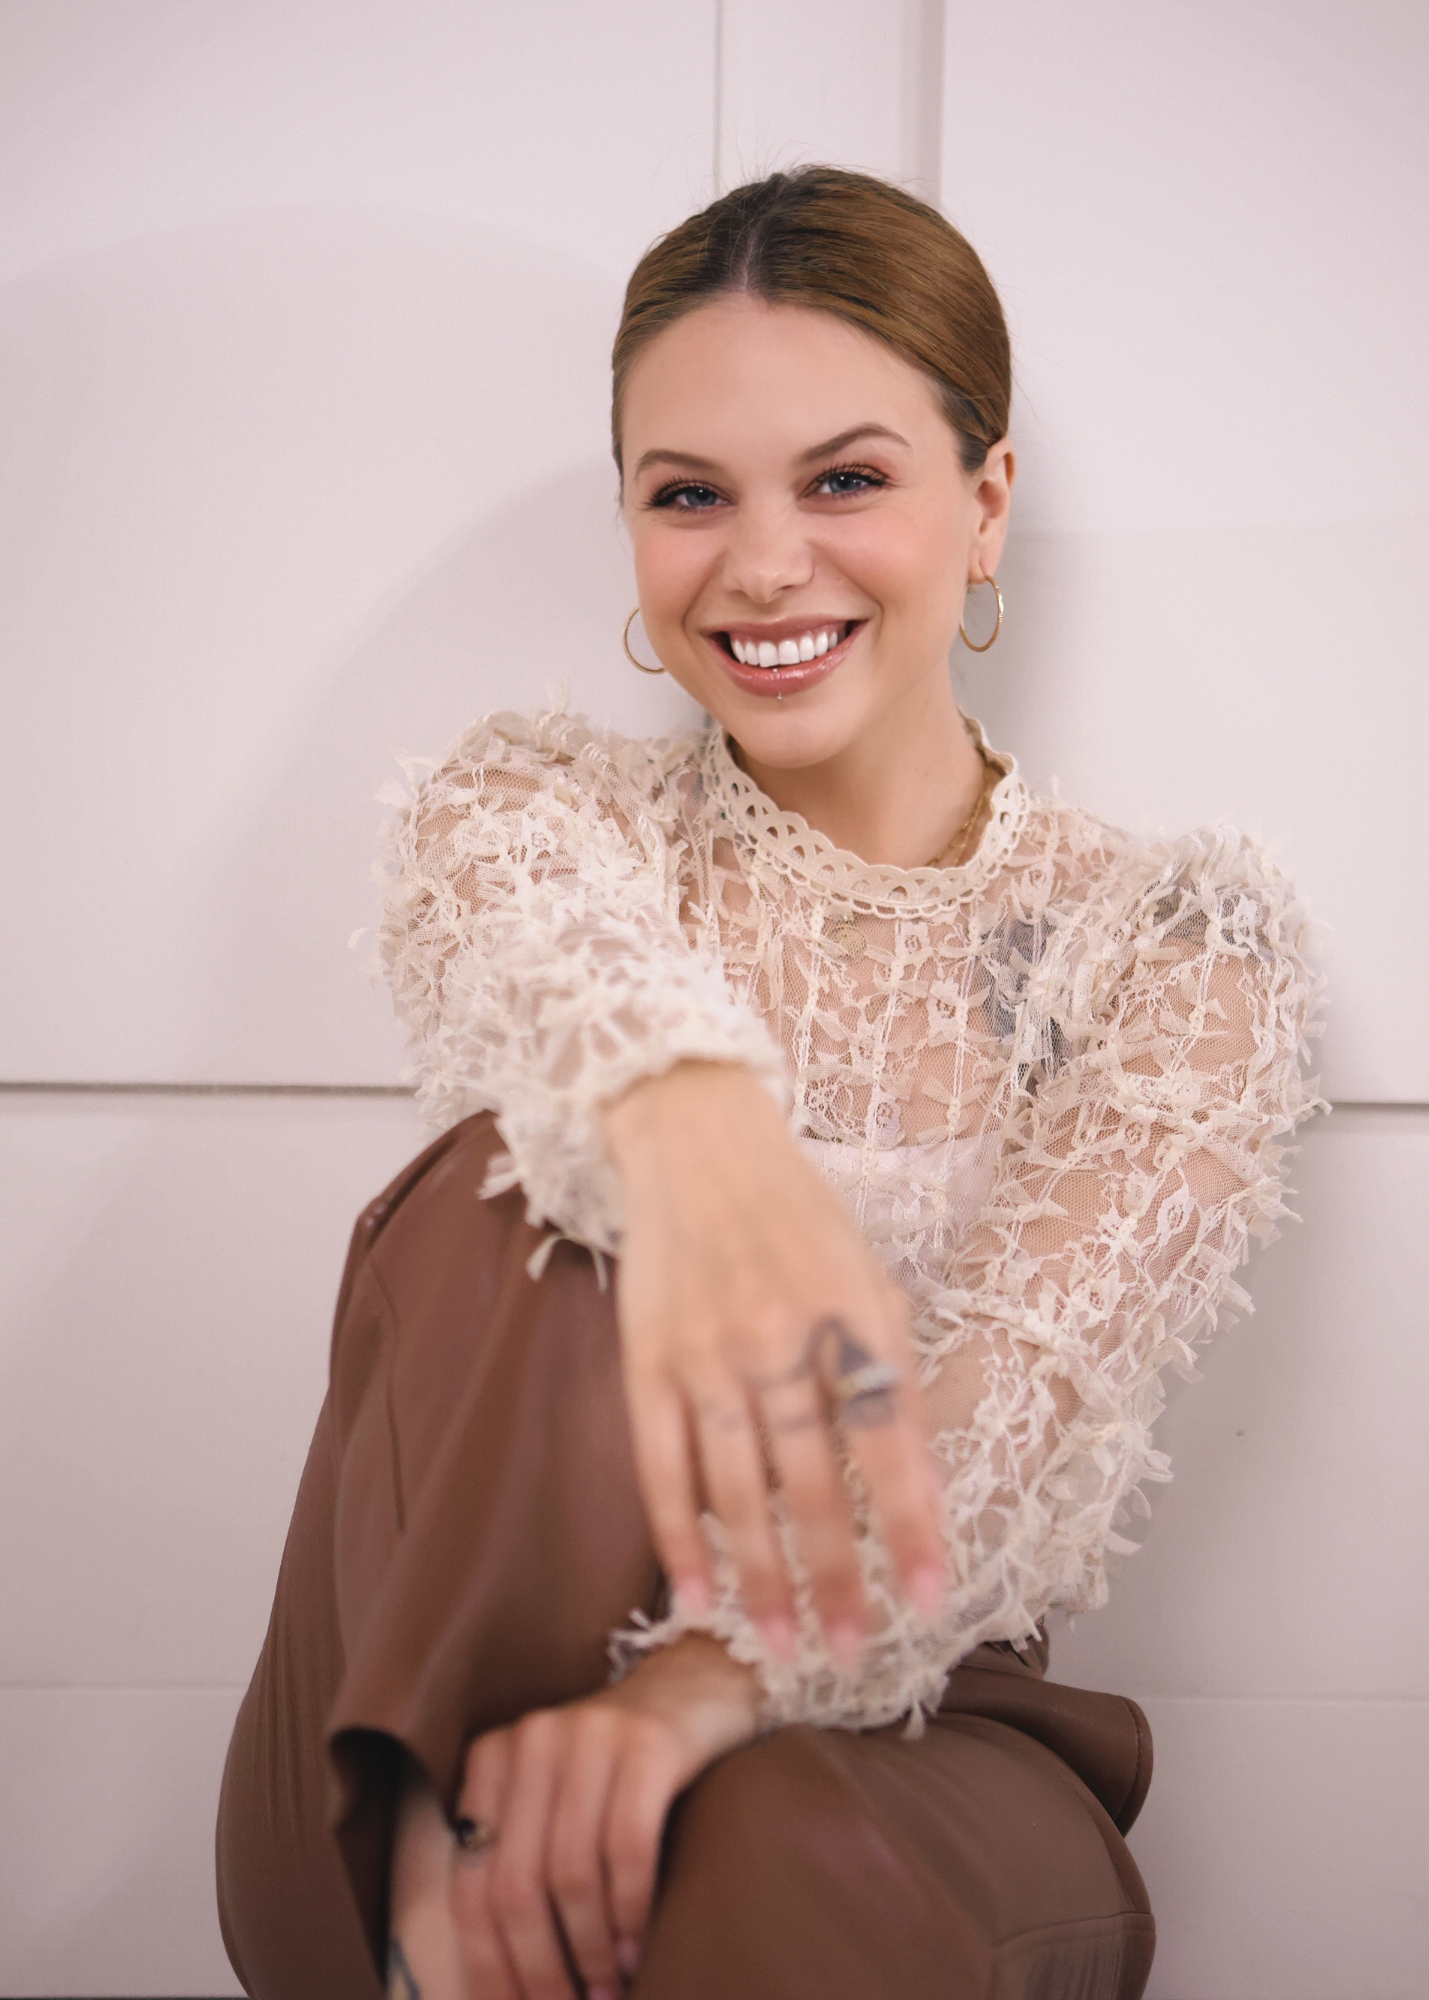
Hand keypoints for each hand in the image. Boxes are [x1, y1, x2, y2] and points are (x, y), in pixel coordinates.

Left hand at [387, 1636, 759, 1998]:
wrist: (694, 1690)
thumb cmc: (615, 1773)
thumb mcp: (552, 1804)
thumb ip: (520, 1865)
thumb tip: (505, 1982)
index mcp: (491, 1760)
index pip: (470, 1884)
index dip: (487, 1964)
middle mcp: (532, 1740)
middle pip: (516, 1886)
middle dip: (539, 1968)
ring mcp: (590, 1734)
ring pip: (571, 1873)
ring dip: (591, 1951)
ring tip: (608, 1991)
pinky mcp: (648, 1742)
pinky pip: (627, 1846)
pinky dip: (630, 1911)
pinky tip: (638, 1947)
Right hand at [602, 1061, 946, 1659]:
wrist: (697, 1140)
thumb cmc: (801, 1217)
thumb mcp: (870, 1281)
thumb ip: (892, 1378)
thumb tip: (919, 1492)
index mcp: (849, 1313)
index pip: (887, 1440)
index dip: (910, 1524)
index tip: (927, 1601)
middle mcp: (776, 1337)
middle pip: (810, 1479)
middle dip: (835, 1574)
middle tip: (853, 1652)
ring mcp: (704, 1353)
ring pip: (734, 1489)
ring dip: (761, 1575)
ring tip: (783, 1645)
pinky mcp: (645, 1362)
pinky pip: (660, 1468)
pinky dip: (677, 1538)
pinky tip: (696, 1598)